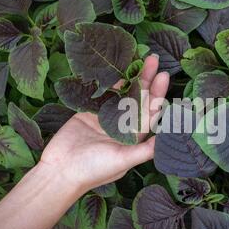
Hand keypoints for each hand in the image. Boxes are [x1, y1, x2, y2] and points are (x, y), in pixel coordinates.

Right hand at [39, 54, 168, 192]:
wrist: (61, 170)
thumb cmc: (94, 169)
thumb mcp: (122, 161)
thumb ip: (144, 150)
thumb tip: (168, 139)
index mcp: (134, 137)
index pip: (151, 113)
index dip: (158, 95)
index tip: (164, 77)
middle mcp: (123, 125)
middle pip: (139, 99)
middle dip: (147, 80)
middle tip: (154, 60)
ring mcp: (106, 117)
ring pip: (123, 94)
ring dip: (132, 78)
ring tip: (141, 59)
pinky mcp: (90, 112)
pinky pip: (103, 94)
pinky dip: (110, 82)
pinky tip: (119, 68)